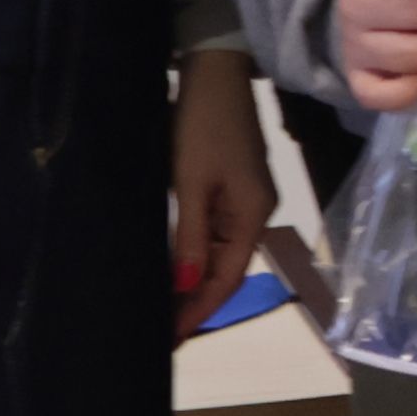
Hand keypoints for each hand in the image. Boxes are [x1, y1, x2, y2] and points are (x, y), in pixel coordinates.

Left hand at [169, 47, 270, 331]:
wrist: (216, 74)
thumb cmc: (201, 127)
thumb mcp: (191, 182)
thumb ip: (190, 235)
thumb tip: (185, 287)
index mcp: (251, 217)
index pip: (226, 279)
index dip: (199, 311)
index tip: (171, 341)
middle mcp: (255, 215)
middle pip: (226, 272)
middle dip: (195, 304)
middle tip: (161, 335)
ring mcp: (245, 201)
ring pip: (220, 255)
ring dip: (194, 284)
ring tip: (164, 311)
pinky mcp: (232, 188)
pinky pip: (214, 236)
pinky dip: (196, 258)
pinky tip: (176, 269)